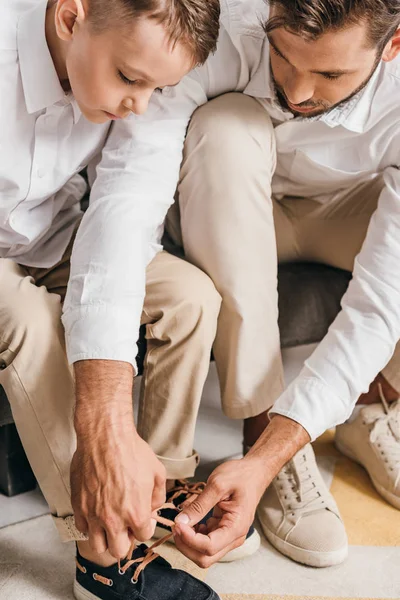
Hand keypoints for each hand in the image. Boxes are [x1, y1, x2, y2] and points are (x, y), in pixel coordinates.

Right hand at [71, 424, 165, 559]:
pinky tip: (96, 510)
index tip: (143, 518)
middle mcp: (113, 520)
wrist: (105, 437)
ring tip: (109, 522)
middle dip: (125, 540)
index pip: (143, 536)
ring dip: (105, 537)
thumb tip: (153, 506)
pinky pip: (82, 527)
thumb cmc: (132, 451)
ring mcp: (93, 514)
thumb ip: (158, 495)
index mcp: (136, 514)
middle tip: (126, 526)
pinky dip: (89, 524)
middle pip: (119, 551)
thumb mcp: (157, 471)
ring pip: (98, 546)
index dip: (145, 527)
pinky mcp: (78, 506)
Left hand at [173, 415, 309, 566]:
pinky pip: (205, 543)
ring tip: (181, 521)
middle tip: (176, 524)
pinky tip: (190, 521)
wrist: (254, 472)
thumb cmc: (240, 475)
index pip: (209, 547)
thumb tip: (181, 521)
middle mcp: (234, 537)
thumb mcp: (217, 484)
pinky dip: (193, 536)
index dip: (189, 540)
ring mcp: (229, 536)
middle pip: (205, 557)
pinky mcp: (223, 532)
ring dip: (188, 542)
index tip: (177, 524)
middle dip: (186, 545)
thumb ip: (199, 505)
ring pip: (204, 554)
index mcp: (236, 527)